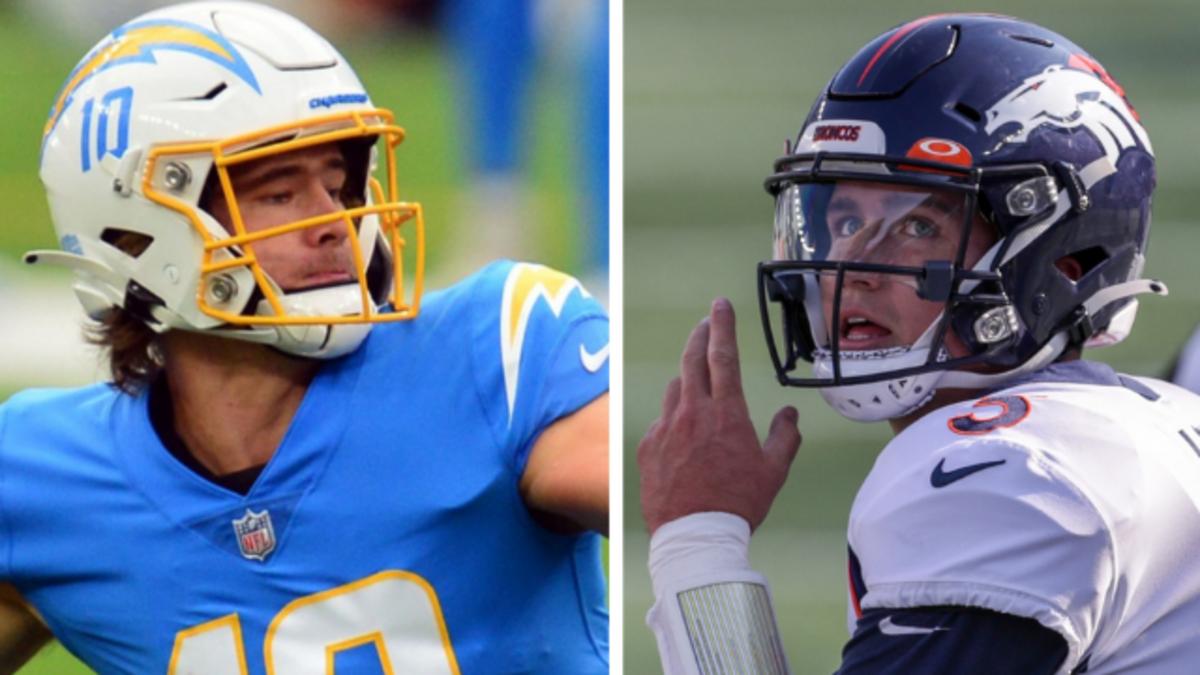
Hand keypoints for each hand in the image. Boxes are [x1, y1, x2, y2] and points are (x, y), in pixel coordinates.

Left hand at [638, 297, 801, 535]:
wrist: (694, 537)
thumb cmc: (738, 504)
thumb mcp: (774, 471)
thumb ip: (785, 436)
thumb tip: (790, 414)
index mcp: (725, 413)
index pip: (722, 355)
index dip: (722, 325)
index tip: (720, 305)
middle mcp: (691, 412)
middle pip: (692, 360)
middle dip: (700, 336)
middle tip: (706, 323)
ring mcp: (665, 428)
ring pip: (675, 390)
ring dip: (688, 382)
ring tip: (700, 387)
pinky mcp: (646, 446)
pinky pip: (661, 421)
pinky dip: (674, 419)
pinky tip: (683, 435)